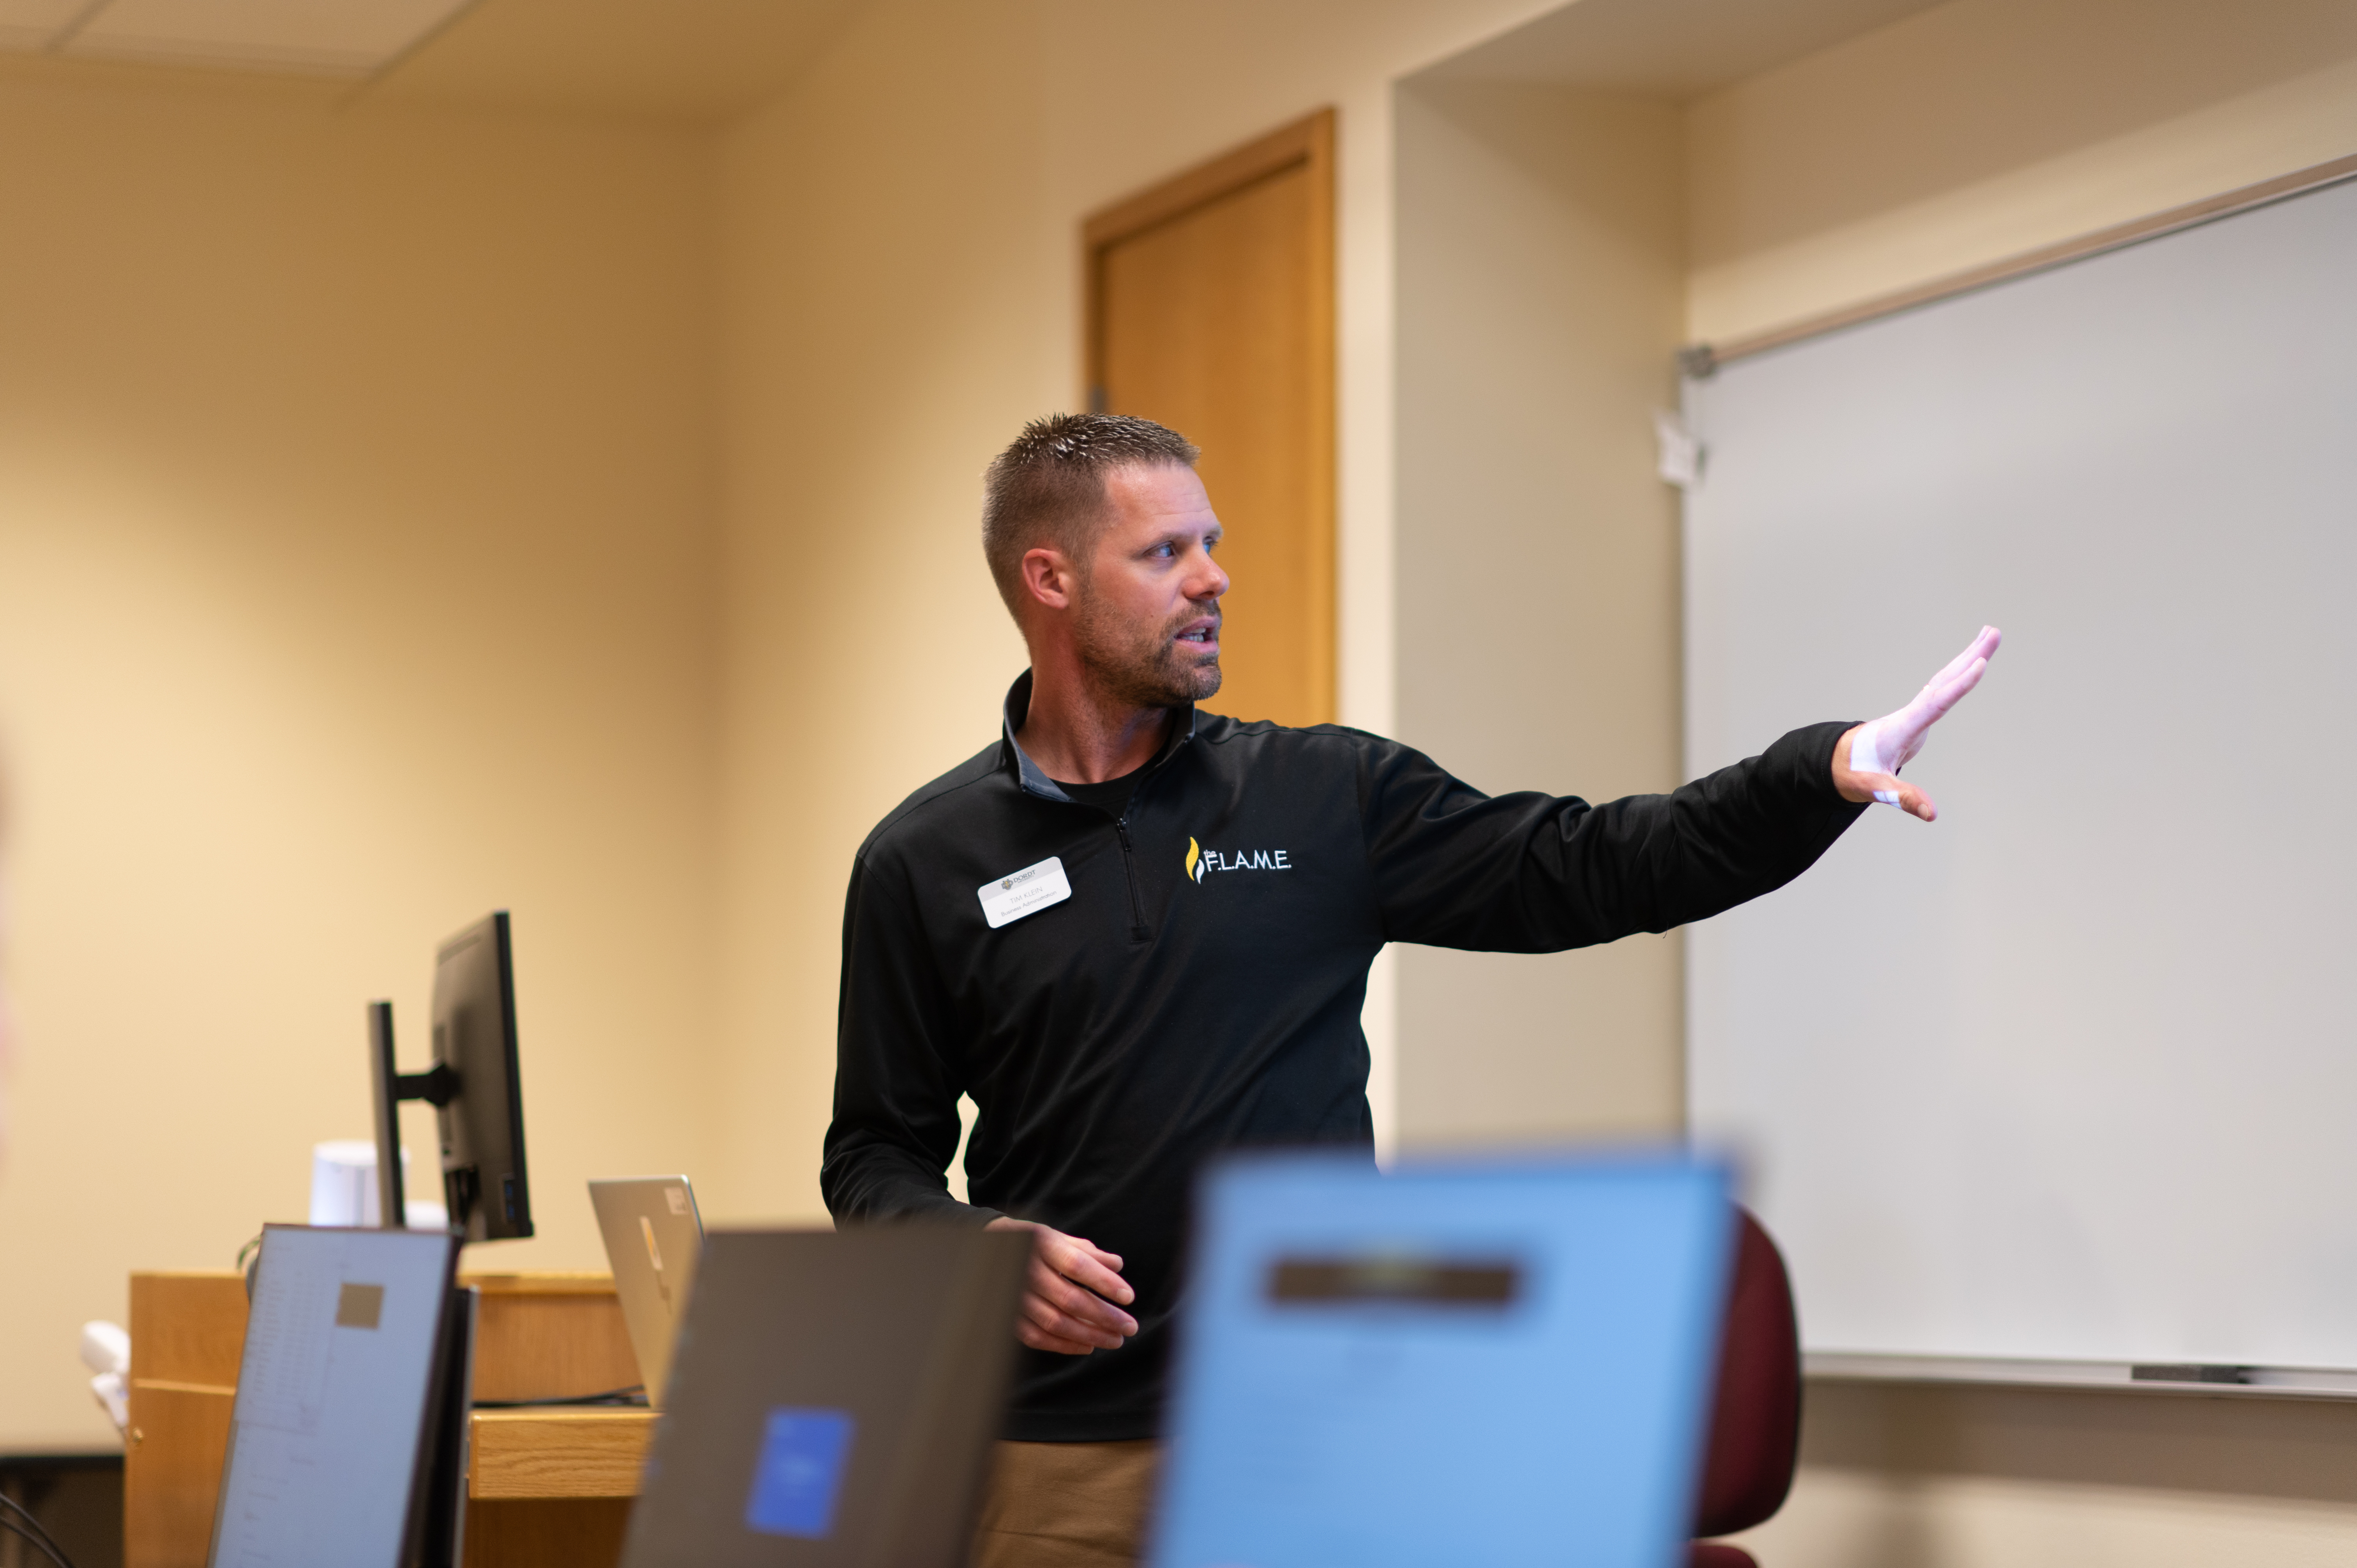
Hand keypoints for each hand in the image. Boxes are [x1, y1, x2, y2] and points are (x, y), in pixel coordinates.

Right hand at [984, 1216, 1138, 1354]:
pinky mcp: (1007, 1315)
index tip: (1129, 1297)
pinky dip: (1064, 1345)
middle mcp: (1026, 1269)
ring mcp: (1013, 1295)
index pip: (1077, 1265)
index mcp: (1042, 1243)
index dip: (1104, 1282)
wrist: (987, 1249)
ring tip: (1115, 1340)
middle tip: (1130, 1327)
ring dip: (1089, 1335)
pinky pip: (1037, 1337)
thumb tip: (1117, 1265)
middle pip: (1069, 1299)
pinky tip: (1087, 1346)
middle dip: (1104, 1316)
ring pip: (1055, 1322)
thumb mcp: (1058, 1237)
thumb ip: (1088, 1252)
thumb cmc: (1033, 1244)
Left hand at [1833, 625, 2001, 821]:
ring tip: (1990, 634)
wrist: (1835, 762)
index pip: (1935, 702)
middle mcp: (1910, 713)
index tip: (1980, 664)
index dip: (1959, 685)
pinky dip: (1958, 674)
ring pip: (1943, 679)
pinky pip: (1942, 688)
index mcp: (1902, 727)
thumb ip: (1902, 798)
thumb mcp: (1875, 788)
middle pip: (1944, 680)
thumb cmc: (1853, 773)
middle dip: (1970, 655)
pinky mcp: (1917, 715)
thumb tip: (1931, 813)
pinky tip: (1970, 662)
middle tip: (1994, 632)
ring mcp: (1914, 711)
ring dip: (1967, 657)